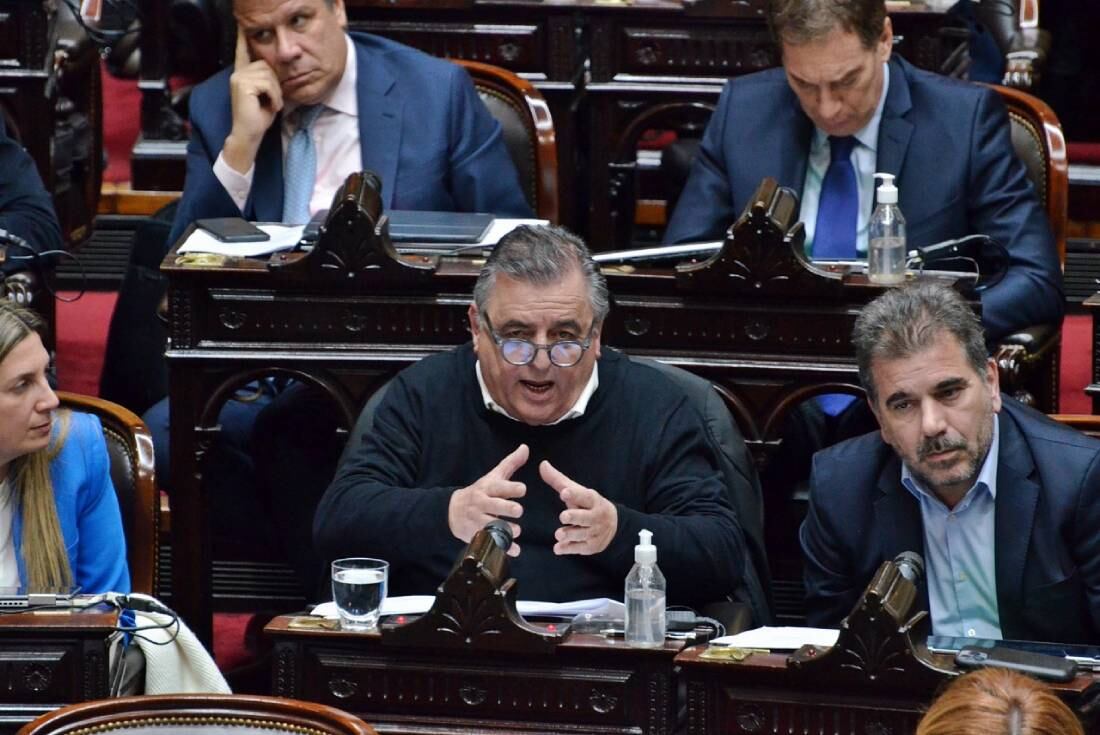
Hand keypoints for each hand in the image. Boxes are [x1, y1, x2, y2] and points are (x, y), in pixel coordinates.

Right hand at [223, 28, 282, 173]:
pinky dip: (274, 96)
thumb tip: (277, 69)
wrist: (249, 134)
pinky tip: (271, 106)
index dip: (242, 40)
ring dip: (276, 92)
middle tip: (274, 100)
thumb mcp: (267, 95)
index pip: (242, 53)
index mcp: (242, 74)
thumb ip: (268, 80)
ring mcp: (239, 78)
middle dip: (276, 83)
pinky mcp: (242, 85)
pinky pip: (268, 84)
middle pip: (266, 65)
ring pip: (268, 75)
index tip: (242, 27)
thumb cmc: (259, 117)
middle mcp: (238, 73)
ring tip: (272, 104)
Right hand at [448, 444, 527, 556]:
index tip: (522, 489)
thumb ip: (511, 464)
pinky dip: (503, 548)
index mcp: (487, 488)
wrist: (452, 511)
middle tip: (518, 510)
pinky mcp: (476, 535)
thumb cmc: (480, 491)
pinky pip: (490, 542)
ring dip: (505, 529)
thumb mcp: (493, 476)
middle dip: (507, 508)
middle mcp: (481, 503)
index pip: (499, 487)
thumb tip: (526, 447)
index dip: (511, 488)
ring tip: (517, 531)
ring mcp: (477, 520)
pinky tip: (515, 550)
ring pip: (492, 525)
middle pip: (494, 505)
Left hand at [541, 460, 617, 554]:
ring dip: (570, 534)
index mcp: (592, 500)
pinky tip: (558, 548)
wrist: (613, 525)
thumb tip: (542, 464)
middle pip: (585, 517)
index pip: (584, 496)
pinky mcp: (591, 546)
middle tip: (563, 516)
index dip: (575, 495)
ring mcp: (594, 532)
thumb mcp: (577, 491)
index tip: (564, 492)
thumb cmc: (588, 504)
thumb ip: (558, 480)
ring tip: (558, 534)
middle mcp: (595, 516)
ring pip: (581, 534)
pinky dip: (569, 549)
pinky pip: (579, 548)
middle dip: (575, 517)